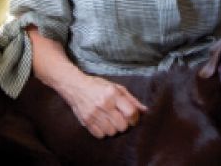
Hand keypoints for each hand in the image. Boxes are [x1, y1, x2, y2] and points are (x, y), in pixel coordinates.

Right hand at [26, 26, 146, 138]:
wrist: (75, 86)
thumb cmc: (98, 85)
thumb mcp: (116, 87)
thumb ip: (131, 99)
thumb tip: (145, 110)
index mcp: (113, 93)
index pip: (131, 113)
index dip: (135, 117)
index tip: (133, 116)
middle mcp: (104, 104)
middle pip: (123, 126)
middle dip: (125, 124)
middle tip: (122, 118)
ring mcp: (94, 114)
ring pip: (112, 132)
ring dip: (115, 128)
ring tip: (112, 120)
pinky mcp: (86, 122)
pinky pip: (101, 135)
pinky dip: (104, 132)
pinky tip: (103, 123)